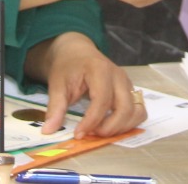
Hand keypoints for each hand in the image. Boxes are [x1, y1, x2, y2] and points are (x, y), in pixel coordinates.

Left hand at [26, 32, 144, 137]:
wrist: (77, 52)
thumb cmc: (67, 66)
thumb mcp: (56, 84)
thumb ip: (55, 107)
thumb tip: (48, 131)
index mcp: (100, 70)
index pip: (102, 100)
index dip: (91, 121)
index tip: (78, 134)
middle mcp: (118, 76)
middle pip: (125, 108)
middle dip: (109, 127)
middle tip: (91, 134)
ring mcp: (127, 83)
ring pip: (137, 111)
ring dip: (121, 127)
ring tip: (100, 130)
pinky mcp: (130, 91)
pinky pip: (138, 111)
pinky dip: (128, 123)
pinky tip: (110, 125)